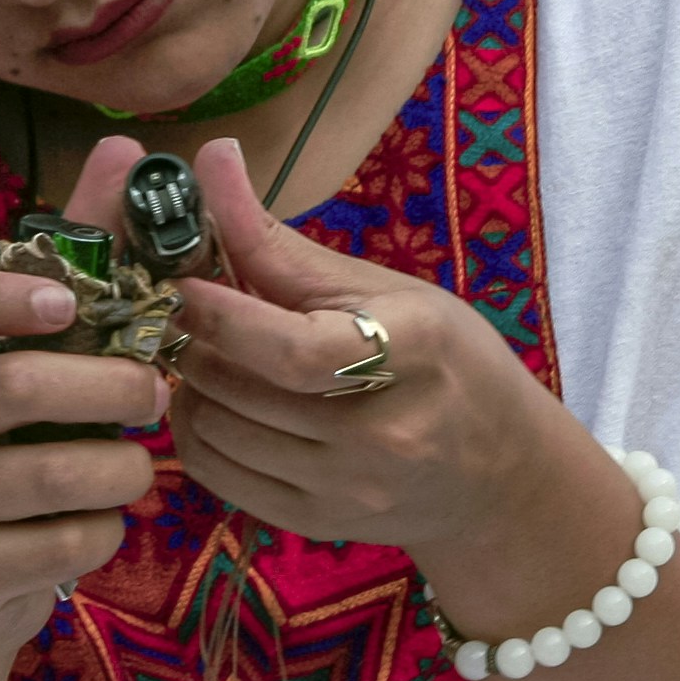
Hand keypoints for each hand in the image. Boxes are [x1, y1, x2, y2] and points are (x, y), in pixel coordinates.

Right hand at [0, 149, 171, 667]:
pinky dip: (100, 531)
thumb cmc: (5, 458)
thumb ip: (76, 259)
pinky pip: (53, 544)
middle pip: (11, 387)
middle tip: (157, 392)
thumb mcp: (33, 362)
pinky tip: (101, 523)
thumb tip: (124, 147)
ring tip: (139, 465)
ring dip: (119, 467)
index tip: (64, 300)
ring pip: (45, 474)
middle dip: (107, 386)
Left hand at [163, 137, 599, 566]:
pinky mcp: (315, 525)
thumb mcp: (385, 289)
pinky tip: (215, 400)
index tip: (183, 279)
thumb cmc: (444, 361)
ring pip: (215, 432)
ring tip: (207, 351)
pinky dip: (196, 431)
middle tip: (184, 307)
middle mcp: (383, 434)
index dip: (220, 313)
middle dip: (194, 340)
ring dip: (190, 384)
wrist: (497, 473)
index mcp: (414, 352)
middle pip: (241, 389)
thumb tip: (210, 156)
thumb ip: (282, 241)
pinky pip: (217, 477)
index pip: (292, 350)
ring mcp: (348, 490)